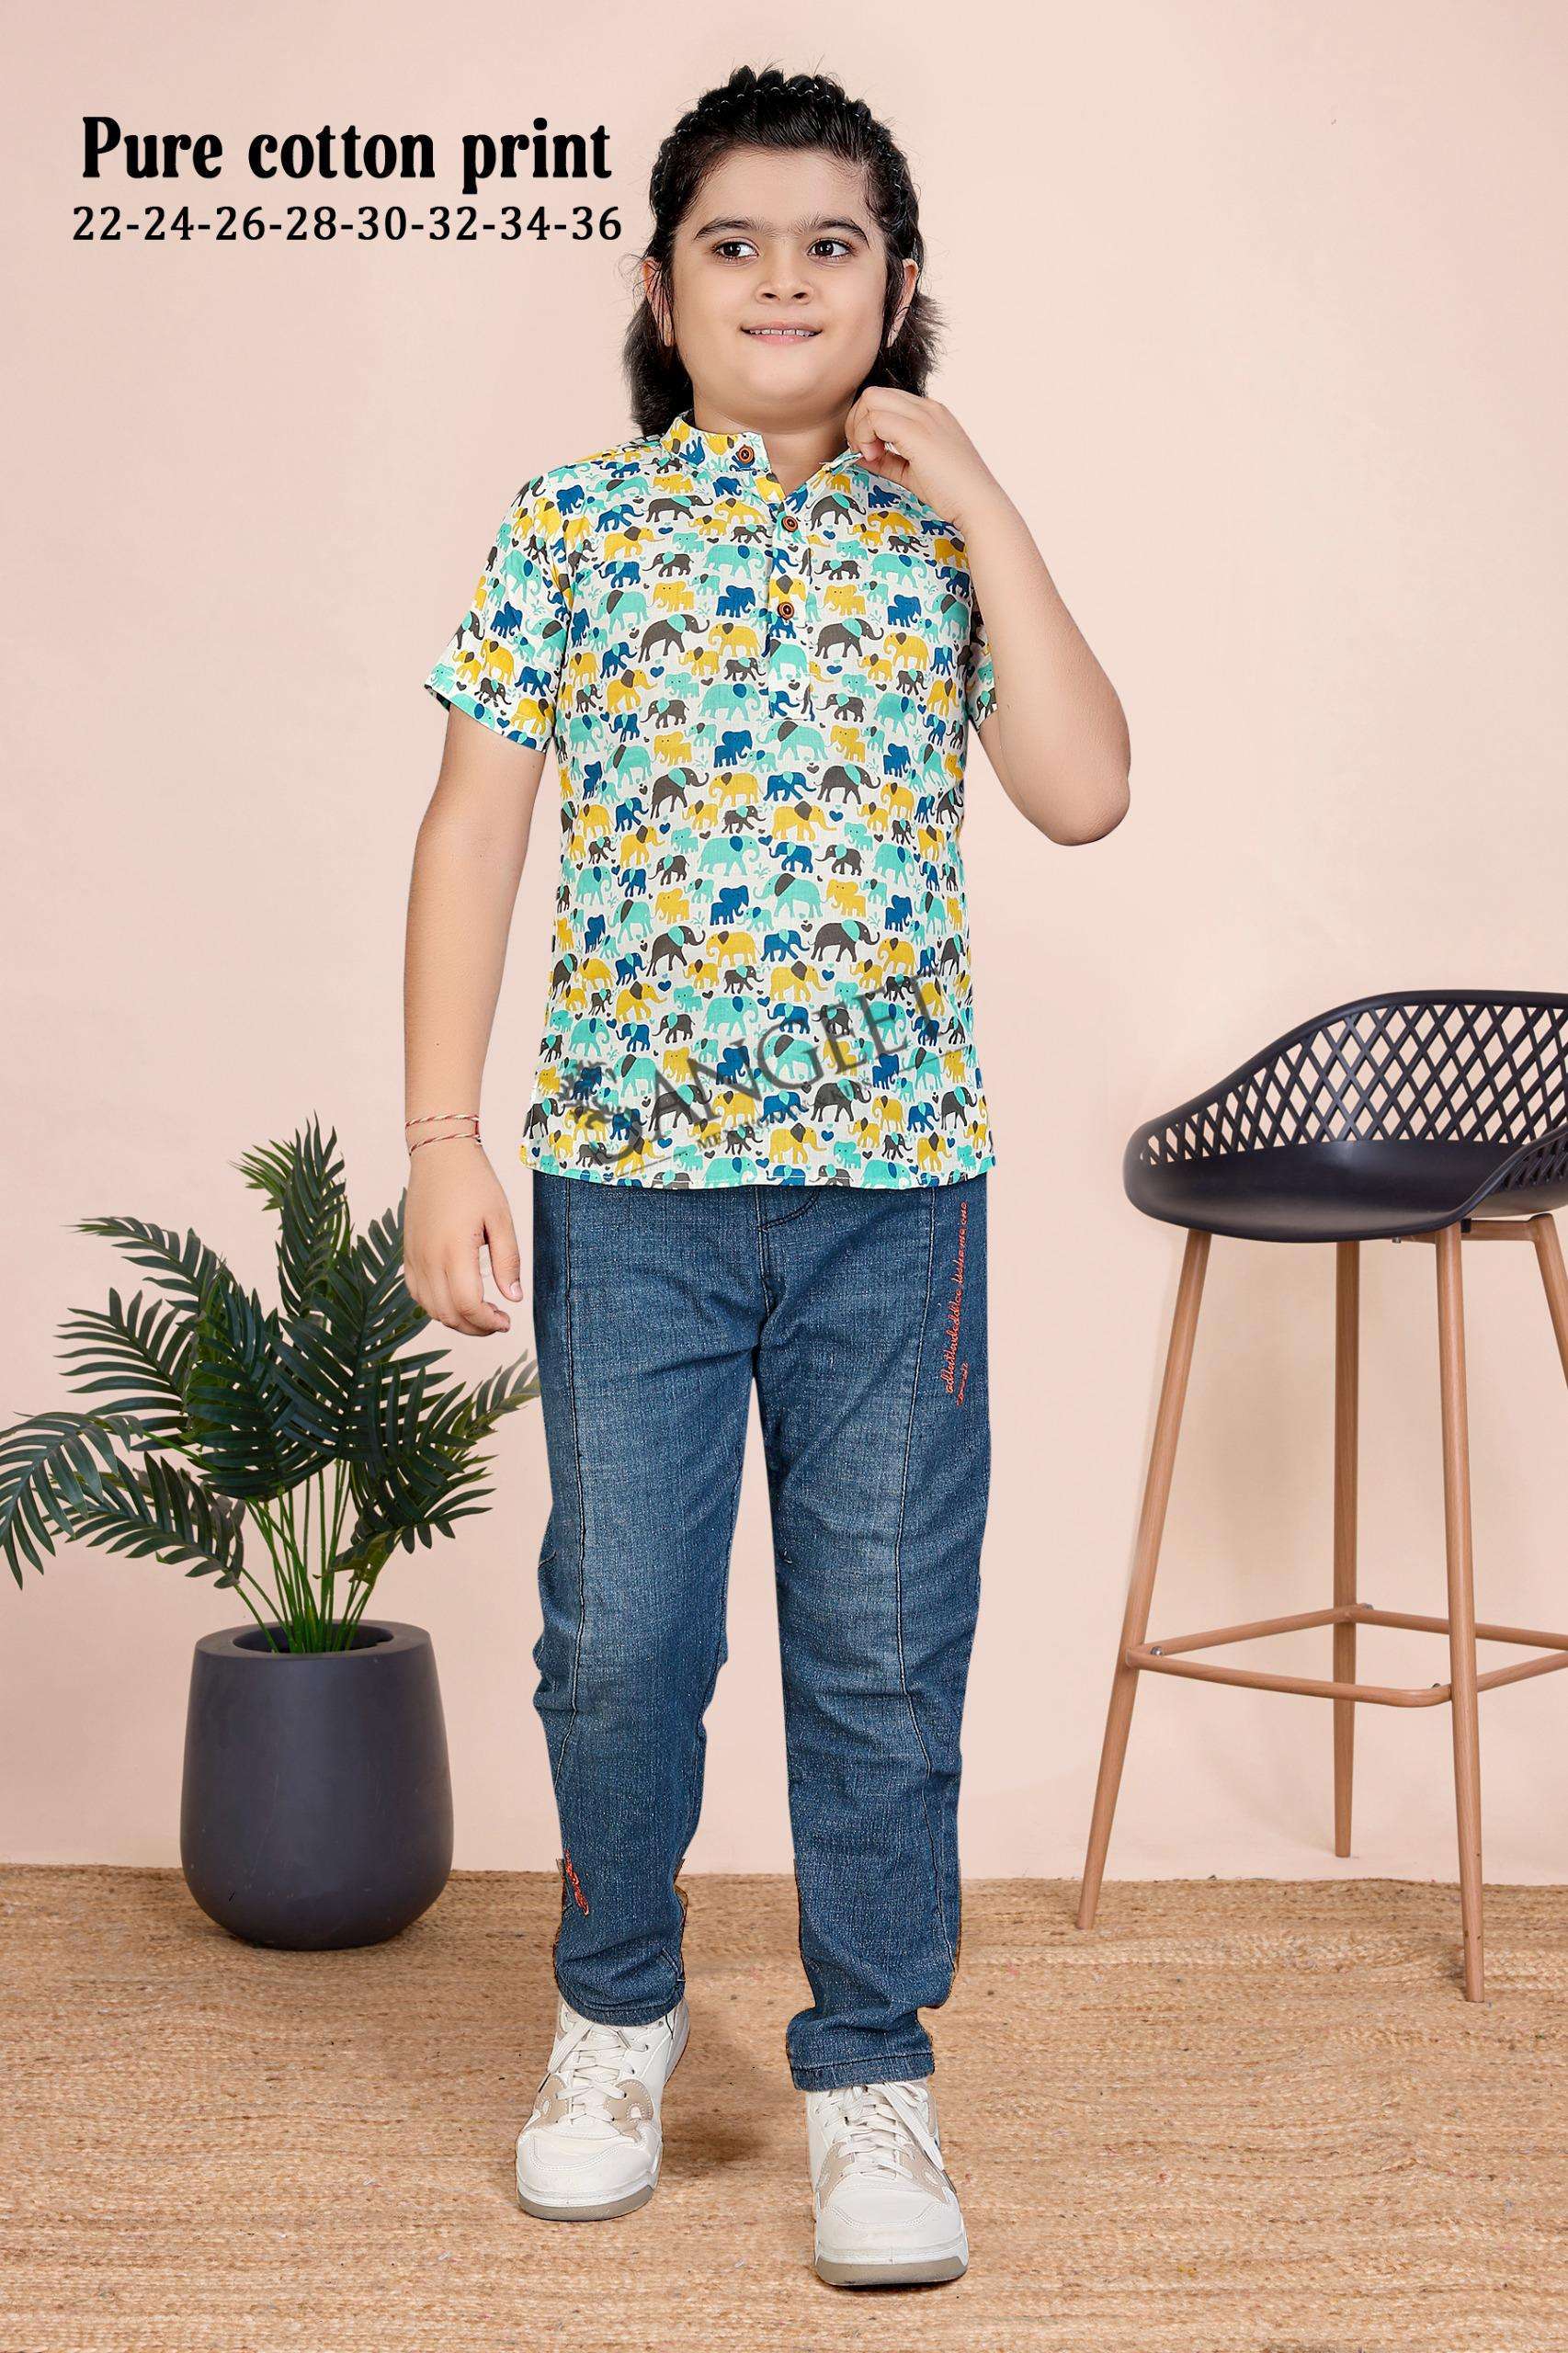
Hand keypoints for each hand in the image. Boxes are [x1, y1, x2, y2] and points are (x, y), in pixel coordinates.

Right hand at [403, 1139, 524, 1335]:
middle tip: (498, 1322)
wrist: (440, 1155)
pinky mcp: (407, 1253)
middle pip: (448, 1314)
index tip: (506, 1321)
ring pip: (430, 1308)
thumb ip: (508, 1261)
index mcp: (453, 1250)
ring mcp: (414, 1257)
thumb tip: (514, 1297)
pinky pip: (417, 1293)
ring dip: (456, 1320)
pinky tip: (456, 1299)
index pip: (468, 1305)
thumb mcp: (502, 1219)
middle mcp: (428, 1258)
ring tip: (481, 1312)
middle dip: (475, 1328)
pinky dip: (436, 1306)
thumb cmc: (474, 1182)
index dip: (488, 1322)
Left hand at [842, 390, 1002, 532]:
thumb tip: (859, 457)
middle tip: (862, 452)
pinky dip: (865, 437)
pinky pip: (875, 418)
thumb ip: (887, 460)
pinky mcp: (917, 430)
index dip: (868, 424)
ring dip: (860, 428)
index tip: (870, 453)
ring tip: (870, 456)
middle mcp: (927, 408)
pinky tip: (874, 458)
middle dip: (857, 421)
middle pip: (874, 394)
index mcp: (929, 414)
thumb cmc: (951, 492)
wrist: (977, 503)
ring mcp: (923, 416)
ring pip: (871, 399)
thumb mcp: (912, 471)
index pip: (885, 400)